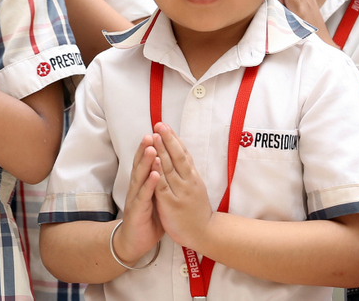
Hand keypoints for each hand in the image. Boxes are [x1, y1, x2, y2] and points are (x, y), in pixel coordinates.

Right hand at [113, 134, 163, 264]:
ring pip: (140, 176)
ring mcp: (135, 198)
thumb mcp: (155, 197)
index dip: (151, 147)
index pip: (146, 161)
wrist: (135, 241)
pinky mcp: (137, 210)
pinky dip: (149, 184)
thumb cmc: (148, 218)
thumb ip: (159, 183)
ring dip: (146, 162)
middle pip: (141, 164)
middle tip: (151, 134)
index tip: (157, 133)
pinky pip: (144, 196)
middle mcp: (137, 187)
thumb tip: (167, 167)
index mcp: (143, 183)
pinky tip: (155, 175)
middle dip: (146, 149)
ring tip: (152, 148)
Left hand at [151, 123, 213, 251]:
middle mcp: (188, 181)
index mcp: (193, 176)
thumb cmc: (196, 209)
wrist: (204, 233)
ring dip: (161, 151)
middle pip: (177, 157)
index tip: (164, 125)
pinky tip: (154, 162)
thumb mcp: (195, 185)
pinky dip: (158, 173)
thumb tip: (180, 151)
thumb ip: (187, 170)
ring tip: (154, 136)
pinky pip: (163, 186)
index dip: (173, 139)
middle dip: (167, 140)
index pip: (183, 153)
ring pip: (169, 168)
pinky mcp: (171, 203)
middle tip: (158, 124)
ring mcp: (180, 191)